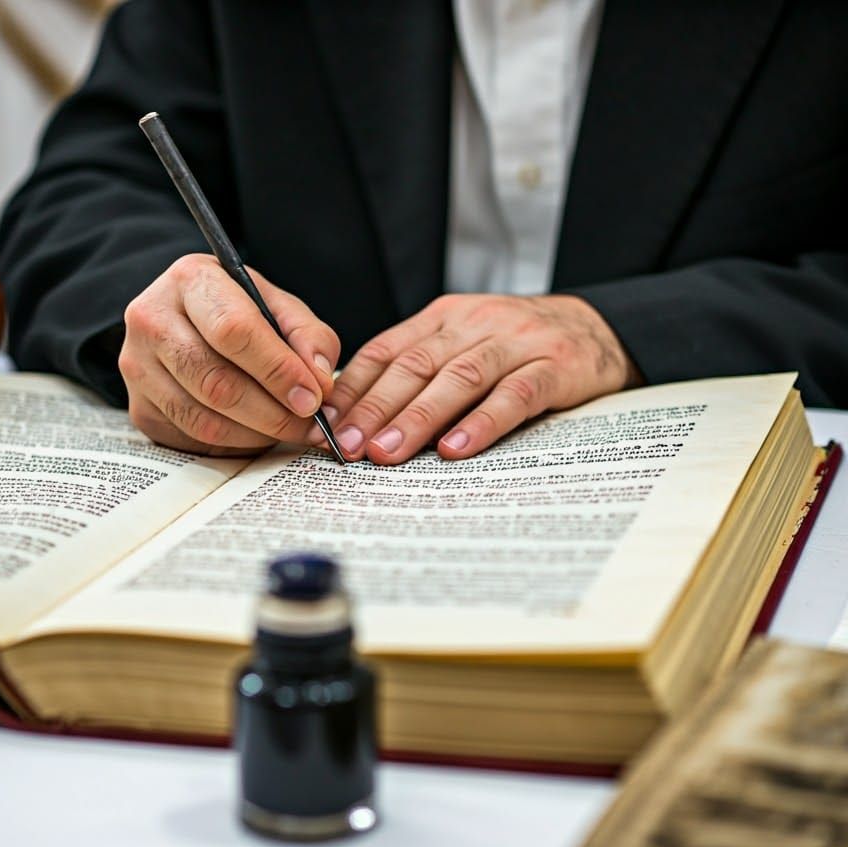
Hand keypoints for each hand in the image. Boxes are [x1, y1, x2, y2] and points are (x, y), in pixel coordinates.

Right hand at [120, 254, 338, 454]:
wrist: (185, 322)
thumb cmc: (238, 312)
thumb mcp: (277, 306)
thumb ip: (308, 336)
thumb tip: (320, 382)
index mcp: (190, 280)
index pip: (233, 330)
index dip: (278, 370)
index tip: (313, 397)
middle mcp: (152, 319)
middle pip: (216, 381)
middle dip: (272, 412)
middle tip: (308, 426)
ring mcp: (137, 366)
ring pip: (203, 418)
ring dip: (256, 434)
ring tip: (289, 430)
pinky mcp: (139, 407)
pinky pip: (193, 437)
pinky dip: (234, 444)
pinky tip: (258, 433)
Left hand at [314, 293, 642, 463]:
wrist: (598, 329)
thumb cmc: (516, 348)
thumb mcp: (463, 344)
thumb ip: (419, 372)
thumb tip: (358, 419)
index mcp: (444, 317)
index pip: (387, 349)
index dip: (354, 388)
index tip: (325, 425)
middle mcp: (475, 323)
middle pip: (416, 364)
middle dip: (376, 406)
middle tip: (349, 446)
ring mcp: (517, 343)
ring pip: (460, 378)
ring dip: (419, 417)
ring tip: (388, 452)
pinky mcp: (555, 367)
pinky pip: (515, 396)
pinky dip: (483, 423)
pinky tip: (456, 448)